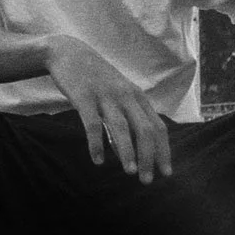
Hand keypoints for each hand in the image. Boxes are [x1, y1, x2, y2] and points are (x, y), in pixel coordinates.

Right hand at [44, 38, 174, 183]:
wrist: (68, 52)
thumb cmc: (95, 78)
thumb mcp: (116, 94)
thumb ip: (126, 118)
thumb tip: (129, 150)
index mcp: (136, 96)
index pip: (158, 127)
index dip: (163, 151)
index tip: (165, 173)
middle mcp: (125, 95)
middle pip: (144, 130)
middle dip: (149, 157)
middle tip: (147, 181)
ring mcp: (105, 95)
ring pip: (121, 127)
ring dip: (127, 152)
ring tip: (130, 172)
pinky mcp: (84, 97)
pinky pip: (92, 124)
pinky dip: (96, 143)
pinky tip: (98, 160)